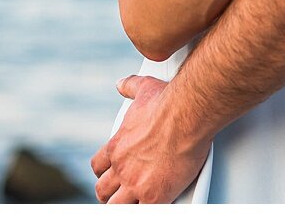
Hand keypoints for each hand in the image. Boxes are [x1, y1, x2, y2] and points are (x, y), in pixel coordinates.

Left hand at [90, 75, 209, 203]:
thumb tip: (122, 84)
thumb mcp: (143, 89)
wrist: (185, 115)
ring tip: (135, 203)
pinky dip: (146, 209)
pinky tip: (154, 205)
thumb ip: (130, 87)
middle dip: (110, 194)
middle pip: (103, 190)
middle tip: (120, 195)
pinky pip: (142, 211)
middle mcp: (122, 166)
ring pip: (117, 206)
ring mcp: (135, 183)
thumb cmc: (168, 103)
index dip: (103, 173)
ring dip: (124, 206)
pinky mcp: (154, 195)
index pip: (98, 166)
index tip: (110, 175)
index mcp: (117, 145)